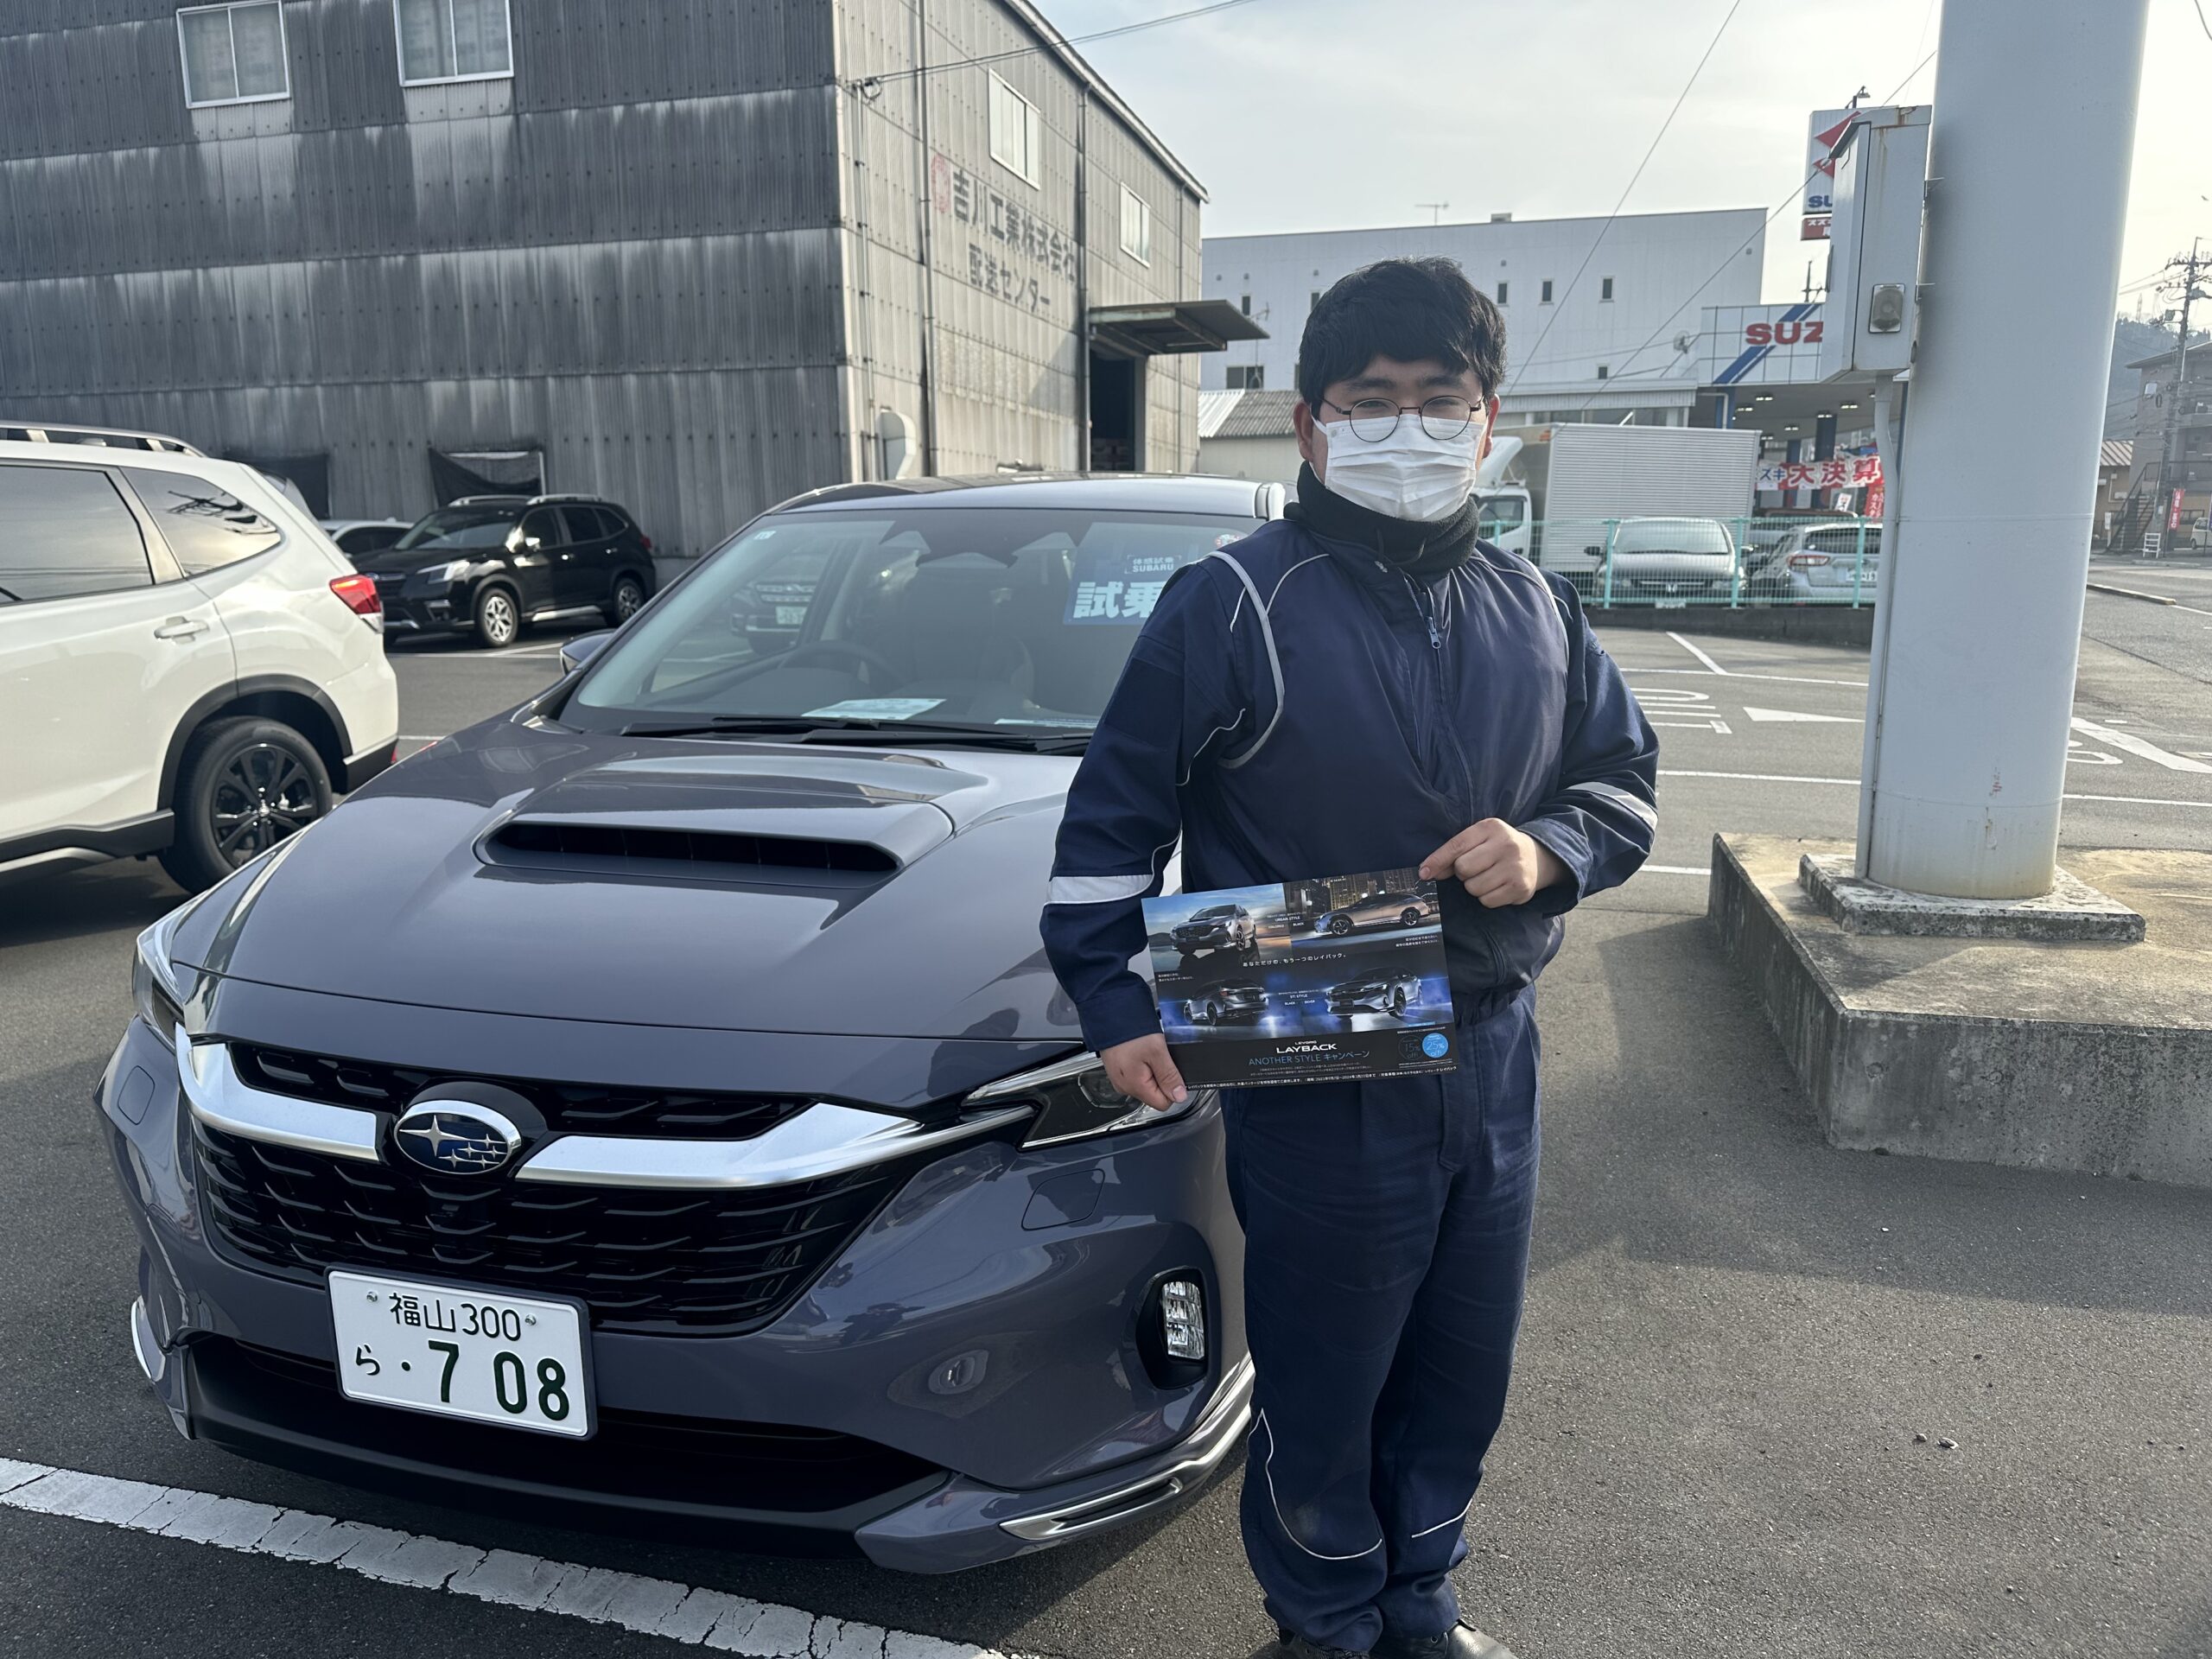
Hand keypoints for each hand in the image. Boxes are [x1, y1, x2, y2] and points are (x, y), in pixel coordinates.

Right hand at [1099, 1033, 1188, 1110]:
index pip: (1164, 1103)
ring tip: (1148, 1052)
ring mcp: (1120, 1079)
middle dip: (1162, 1078)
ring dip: (1152, 1070)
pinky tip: (1140, 1052)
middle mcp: (1125, 1087)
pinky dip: (1143, 1065)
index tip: (1172, 1070)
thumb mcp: (1157, 1052)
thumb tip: (1180, 1096)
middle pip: (1155, 1094)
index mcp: (1135, 1086)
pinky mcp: (1118, 1071)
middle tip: (1158, 1057)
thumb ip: (1169, 1076)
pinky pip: (1137, 1075)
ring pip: (1146, 1084)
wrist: (1109, 1015)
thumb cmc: (1130, 1032)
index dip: (1173, 1088)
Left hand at [1419, 819, 1568, 908]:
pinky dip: (1487, 897)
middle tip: (1476, 869)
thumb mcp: (1479, 840)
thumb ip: (1453, 853)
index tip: (1424, 873)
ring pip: (1473, 887)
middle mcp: (1505, 845)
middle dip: (1463, 873)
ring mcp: (1515, 867)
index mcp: (1490, 828)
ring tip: (1489, 877)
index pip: (1456, 845)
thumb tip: (1427, 871)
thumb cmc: (1499, 848)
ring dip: (1475, 887)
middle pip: (1463, 868)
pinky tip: (1497, 886)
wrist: (1537, 857)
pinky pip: (1487, 901)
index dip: (1437, 860)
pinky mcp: (1520, 887)